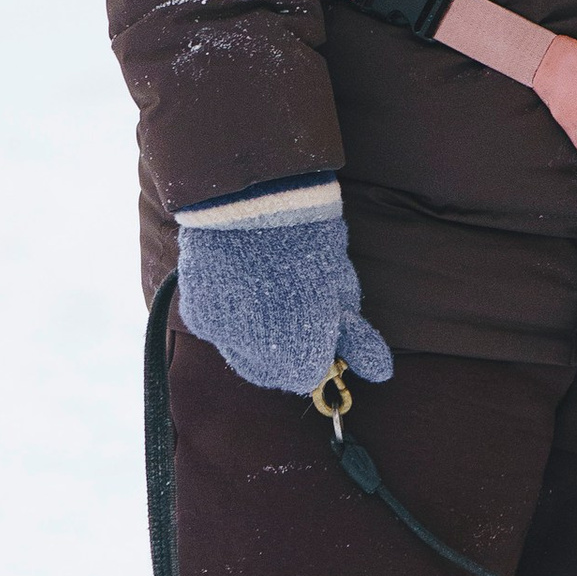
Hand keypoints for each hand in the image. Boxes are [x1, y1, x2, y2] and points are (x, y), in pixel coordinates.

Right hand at [173, 185, 394, 396]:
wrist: (254, 200)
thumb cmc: (310, 243)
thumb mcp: (342, 290)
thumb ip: (356, 339)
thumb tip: (380, 372)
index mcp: (298, 356)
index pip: (308, 375)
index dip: (317, 350)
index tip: (321, 324)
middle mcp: (254, 357)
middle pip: (271, 371)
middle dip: (286, 349)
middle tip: (294, 307)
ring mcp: (220, 336)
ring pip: (240, 351)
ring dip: (254, 334)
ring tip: (267, 289)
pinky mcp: (196, 313)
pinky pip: (216, 328)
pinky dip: (229, 315)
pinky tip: (241, 283)